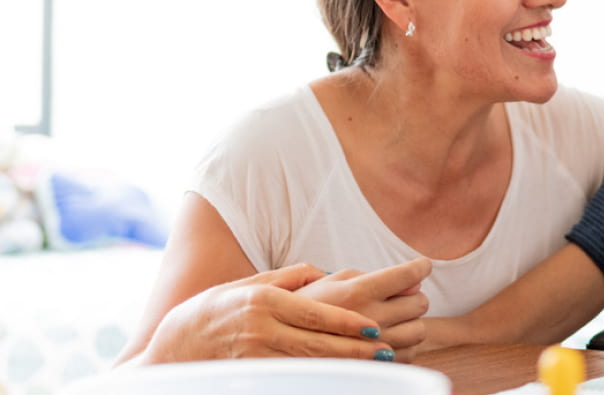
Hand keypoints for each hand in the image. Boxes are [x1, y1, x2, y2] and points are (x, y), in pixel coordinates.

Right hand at [139, 263, 392, 363]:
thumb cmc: (207, 314)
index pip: (316, 313)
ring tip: (375, 367)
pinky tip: (341, 381)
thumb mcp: (244, 286)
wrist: (166, 354)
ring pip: (311, 366)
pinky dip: (320, 381)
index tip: (374, 326)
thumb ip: (285, 279)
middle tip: (388, 350)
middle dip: (356, 349)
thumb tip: (322, 272)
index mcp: (264, 302)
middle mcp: (261, 331)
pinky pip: (293, 380)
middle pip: (319, 344)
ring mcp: (256, 359)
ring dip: (346, 368)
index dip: (347, 322)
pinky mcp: (252, 378)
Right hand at [297, 258, 431, 361]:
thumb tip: (413, 282)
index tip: (423, 265)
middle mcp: (369, 319)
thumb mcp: (334, 281)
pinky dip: (404, 345)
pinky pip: (410, 354)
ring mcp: (373, 346)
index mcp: (358, 292)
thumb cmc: (309, 305)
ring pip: (419, 331)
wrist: (283, 340)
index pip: (405, 275)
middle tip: (401, 295)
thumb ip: (372, 276)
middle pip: (419, 303)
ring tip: (394, 318)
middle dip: (414, 296)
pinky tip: (387, 338)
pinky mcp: (375, 366)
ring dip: (412, 322)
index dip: (420, 267)